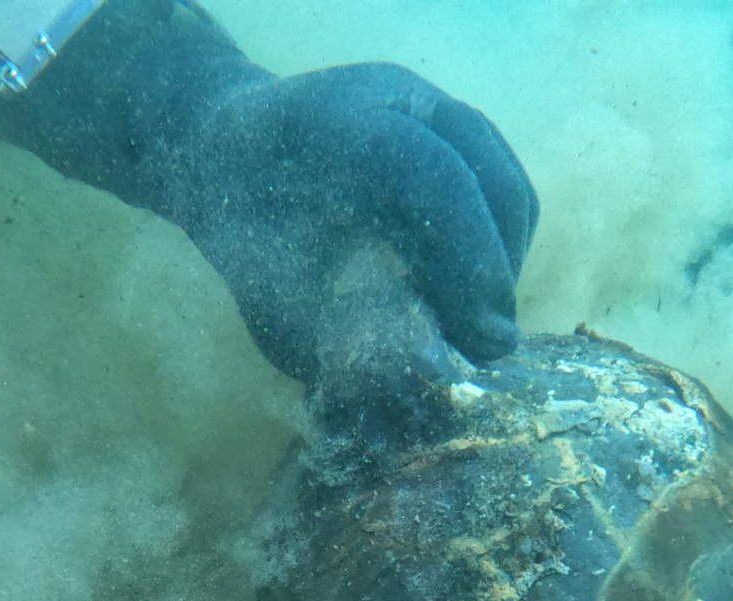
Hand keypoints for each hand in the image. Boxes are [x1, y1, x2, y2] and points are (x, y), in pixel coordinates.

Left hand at [165, 63, 538, 390]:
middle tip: (485, 346)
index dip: (471, 259)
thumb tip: (433, 374)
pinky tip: (468, 295)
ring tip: (474, 323)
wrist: (227, 163)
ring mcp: (428, 103)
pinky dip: (499, 248)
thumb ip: (345, 333)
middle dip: (495, 269)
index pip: (431, 175)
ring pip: (505, 184)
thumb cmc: (249, 241)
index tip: (484, 338)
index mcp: (330, 123)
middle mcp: (389, 95)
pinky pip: (502, 191)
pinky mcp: (453, 129)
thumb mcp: (274, 298)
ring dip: (504, 263)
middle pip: (485, 174)